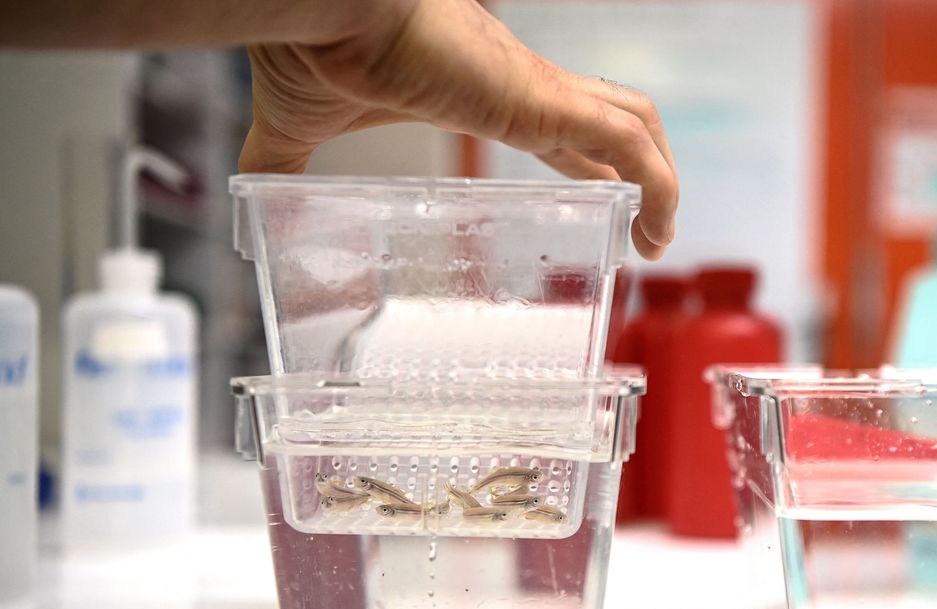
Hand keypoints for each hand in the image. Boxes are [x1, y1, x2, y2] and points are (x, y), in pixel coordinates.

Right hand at [239, 0, 677, 258]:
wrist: (322, 6)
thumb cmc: (319, 46)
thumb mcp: (302, 126)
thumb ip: (287, 161)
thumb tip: (256, 195)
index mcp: (481, 91)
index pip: (553, 124)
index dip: (582, 161)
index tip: (597, 203)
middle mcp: (520, 87)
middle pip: (607, 120)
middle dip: (635, 172)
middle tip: (641, 226)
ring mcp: (538, 91)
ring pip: (632, 126)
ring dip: (658, 179)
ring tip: (658, 235)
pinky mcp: (544, 100)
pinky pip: (628, 145)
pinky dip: (658, 187)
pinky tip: (658, 232)